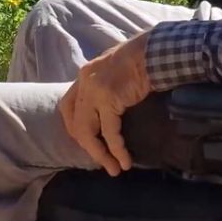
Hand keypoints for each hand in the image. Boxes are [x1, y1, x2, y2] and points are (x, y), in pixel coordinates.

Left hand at [60, 34, 150, 175]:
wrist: (154, 51)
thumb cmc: (141, 60)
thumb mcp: (115, 72)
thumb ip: (106, 87)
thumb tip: (108, 109)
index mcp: (84, 75)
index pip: (67, 106)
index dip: (74, 127)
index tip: (88, 142)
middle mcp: (84, 83)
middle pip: (76, 123)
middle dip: (89, 147)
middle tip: (102, 162)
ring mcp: (94, 90)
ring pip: (88, 132)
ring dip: (100, 154)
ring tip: (114, 169)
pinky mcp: (109, 99)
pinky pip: (109, 131)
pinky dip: (116, 148)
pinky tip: (124, 160)